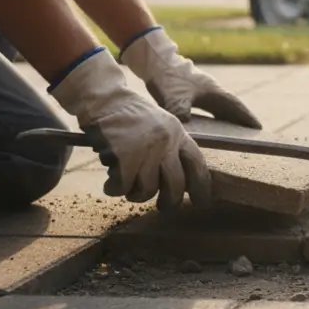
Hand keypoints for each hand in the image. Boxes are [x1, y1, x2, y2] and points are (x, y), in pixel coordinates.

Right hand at [49, 47, 210, 209]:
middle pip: (176, 184)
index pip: (197, 165)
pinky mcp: (124, 156)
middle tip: (164, 208)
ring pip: (147, 189)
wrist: (106, 100)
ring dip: (135, 194)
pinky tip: (110, 183)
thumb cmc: (131, 118)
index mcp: (178, 134)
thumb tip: (182, 185)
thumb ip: (172, 150)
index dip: (201, 187)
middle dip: (170, 201)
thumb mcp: (161, 127)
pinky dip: (114, 189)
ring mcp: (146, 149)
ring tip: (127, 185)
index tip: (202, 202)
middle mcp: (166, 142)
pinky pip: (123, 187)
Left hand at [120, 26, 260, 128]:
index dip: (247, 117)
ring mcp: (204, 91)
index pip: (235, 106)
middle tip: (252, 134)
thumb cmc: (168, 79)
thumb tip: (186, 125)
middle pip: (231, 108)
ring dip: (229, 118)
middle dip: (241, 120)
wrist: (157, 63)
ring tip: (236, 133)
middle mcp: (212, 91)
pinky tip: (213, 126)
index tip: (258, 127)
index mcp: (214, 92)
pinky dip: (216, 117)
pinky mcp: (194, 93)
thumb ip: (181, 113)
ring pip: (221, 108)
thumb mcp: (174, 99)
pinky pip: (211, 108)